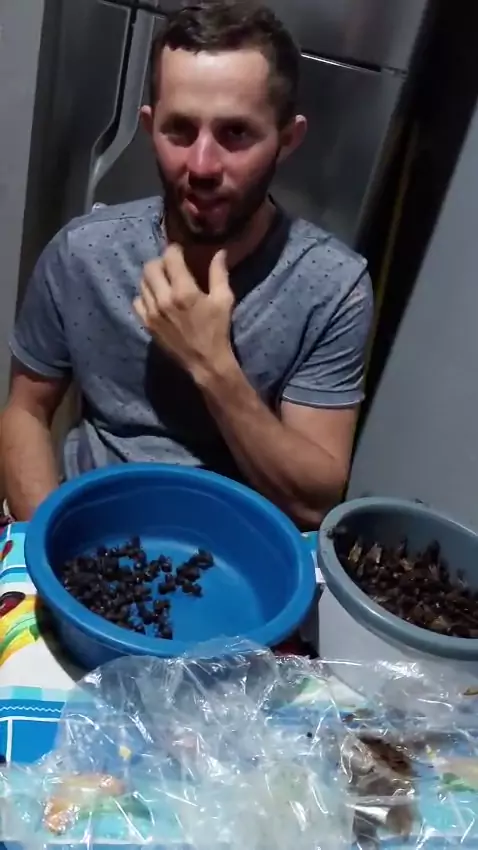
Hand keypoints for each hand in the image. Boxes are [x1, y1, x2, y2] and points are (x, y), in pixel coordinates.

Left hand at [134, 244, 235, 379]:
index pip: (170, 257)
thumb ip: (219, 273)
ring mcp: (152, 312)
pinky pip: (137, 301)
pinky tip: (156, 299)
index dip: (174, 250)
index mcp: (184, 291)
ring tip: (164, 282)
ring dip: (152, 278)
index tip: (180, 251)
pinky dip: (145, 295)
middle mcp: (163, 299)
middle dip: (161, 262)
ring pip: (142, 282)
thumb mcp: (223, 300)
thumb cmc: (217, 330)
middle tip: (171, 267)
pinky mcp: (147, 323)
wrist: (204, 361)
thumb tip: (220, 252)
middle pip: (150, 267)